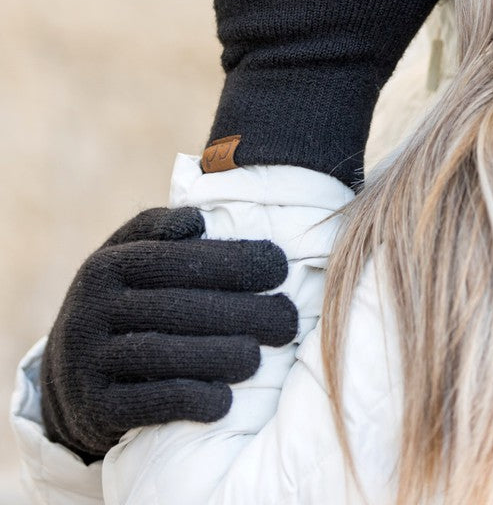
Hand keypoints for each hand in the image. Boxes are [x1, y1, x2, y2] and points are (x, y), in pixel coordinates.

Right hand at [40, 206, 295, 463]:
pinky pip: (146, 403)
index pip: (175, 257)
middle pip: (176, 306)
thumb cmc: (122, 302)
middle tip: (288, 319)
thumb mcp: (128, 258)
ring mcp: (88, 358)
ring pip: (163, 354)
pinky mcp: (94, 405)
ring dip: (220, 355)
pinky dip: (189, 400)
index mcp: (107, 263)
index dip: (230, 260)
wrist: (70, 373)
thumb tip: (198, 221)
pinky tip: (225, 400)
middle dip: (241, 311)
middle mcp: (91, 307)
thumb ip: (160, 232)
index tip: (280, 266)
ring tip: (259, 357)